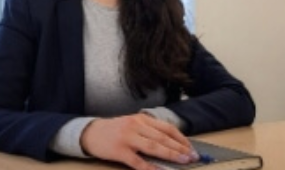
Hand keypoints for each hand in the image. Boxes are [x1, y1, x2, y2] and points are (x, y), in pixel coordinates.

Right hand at [80, 113, 198, 169]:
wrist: (91, 132)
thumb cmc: (115, 130)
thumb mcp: (133, 125)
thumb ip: (149, 132)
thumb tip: (171, 145)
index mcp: (141, 118)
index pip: (166, 128)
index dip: (181, 138)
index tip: (191, 148)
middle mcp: (136, 125)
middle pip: (163, 138)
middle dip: (180, 148)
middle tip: (193, 157)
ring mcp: (128, 138)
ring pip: (154, 147)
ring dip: (171, 155)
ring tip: (183, 162)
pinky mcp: (120, 150)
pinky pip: (138, 162)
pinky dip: (150, 168)